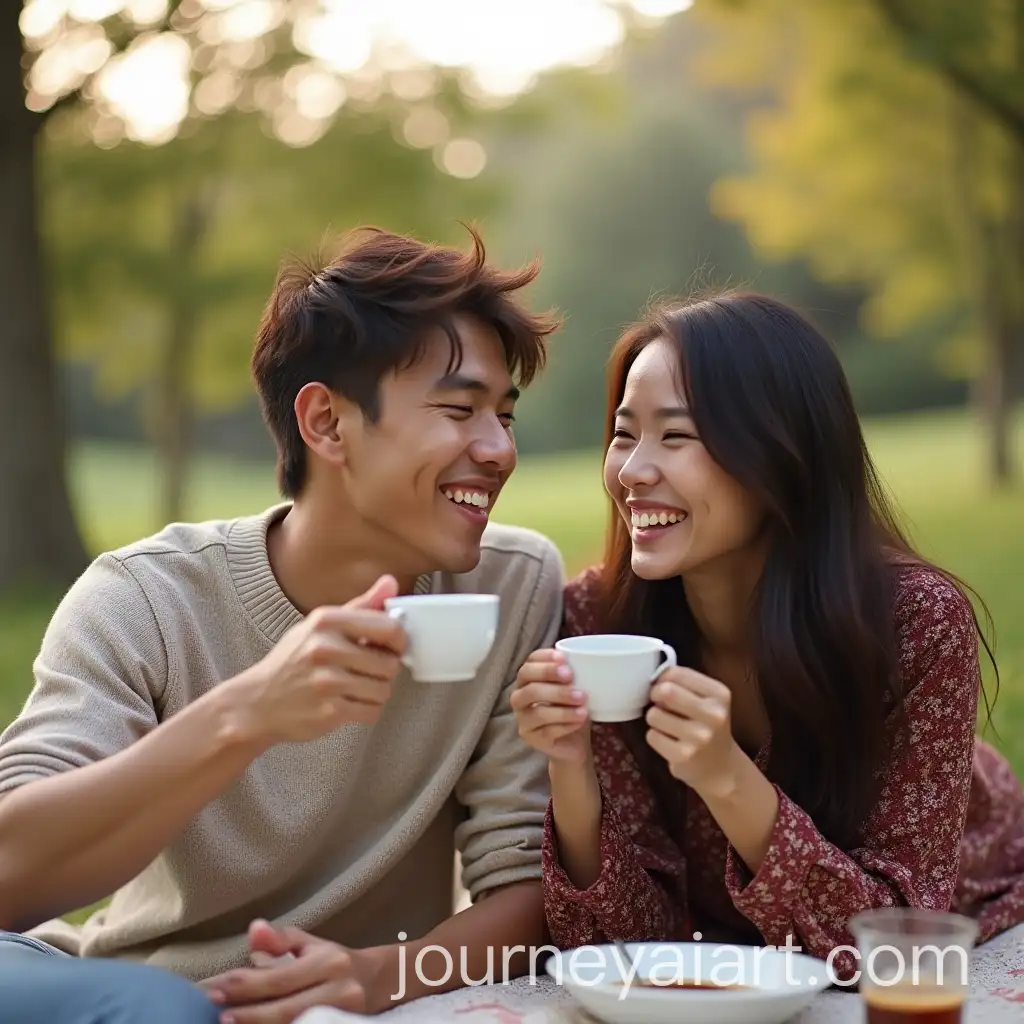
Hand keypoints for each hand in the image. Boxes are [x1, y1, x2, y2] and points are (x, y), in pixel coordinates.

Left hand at [202, 920, 390, 1021]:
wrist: (379, 983)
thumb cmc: (335, 962)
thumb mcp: (311, 944)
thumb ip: (280, 940)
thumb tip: (253, 929)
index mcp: (329, 962)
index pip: (280, 977)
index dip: (246, 985)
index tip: (214, 989)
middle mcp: (338, 991)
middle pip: (286, 1008)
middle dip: (248, 1013)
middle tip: (216, 1014)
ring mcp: (342, 1016)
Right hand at [231, 575, 406, 745]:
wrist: (256, 703)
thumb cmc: (292, 660)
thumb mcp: (319, 625)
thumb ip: (360, 605)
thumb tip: (391, 582)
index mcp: (326, 621)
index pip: (389, 627)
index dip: (399, 640)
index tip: (392, 647)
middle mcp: (326, 648)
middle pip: (390, 663)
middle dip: (385, 670)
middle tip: (367, 670)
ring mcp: (327, 682)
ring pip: (384, 689)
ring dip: (376, 692)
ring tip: (356, 687)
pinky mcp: (329, 711)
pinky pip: (373, 711)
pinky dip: (366, 710)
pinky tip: (349, 703)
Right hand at [509, 649, 591, 762]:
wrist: (575, 740)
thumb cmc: (572, 706)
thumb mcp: (575, 686)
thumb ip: (574, 674)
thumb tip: (588, 662)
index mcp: (528, 679)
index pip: (529, 663)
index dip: (544, 659)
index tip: (563, 658)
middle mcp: (520, 698)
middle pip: (529, 687)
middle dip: (550, 681)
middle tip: (571, 678)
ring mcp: (523, 720)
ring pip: (538, 712)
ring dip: (562, 709)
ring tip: (583, 707)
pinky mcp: (532, 739)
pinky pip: (547, 732)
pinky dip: (566, 725)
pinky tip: (580, 721)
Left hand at [644, 667, 738, 796]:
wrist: (722, 768)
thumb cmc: (708, 726)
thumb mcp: (708, 700)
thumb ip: (685, 684)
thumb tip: (655, 675)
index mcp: (719, 694)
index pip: (678, 673)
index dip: (663, 677)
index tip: (664, 685)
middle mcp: (713, 715)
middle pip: (666, 691)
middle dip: (655, 694)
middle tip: (659, 702)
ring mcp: (699, 737)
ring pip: (654, 715)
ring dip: (655, 718)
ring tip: (668, 725)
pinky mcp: (683, 756)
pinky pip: (652, 736)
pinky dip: (656, 737)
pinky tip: (670, 742)